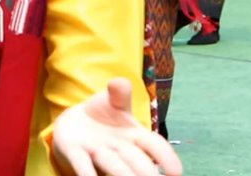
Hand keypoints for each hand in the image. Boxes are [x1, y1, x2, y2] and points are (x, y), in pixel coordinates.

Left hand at [51, 78, 181, 175]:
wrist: (75, 123)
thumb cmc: (104, 115)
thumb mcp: (114, 100)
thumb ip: (120, 93)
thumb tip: (119, 83)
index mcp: (135, 135)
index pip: (154, 145)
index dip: (166, 157)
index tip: (176, 173)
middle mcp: (119, 148)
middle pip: (135, 160)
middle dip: (145, 171)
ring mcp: (97, 152)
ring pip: (112, 164)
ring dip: (121, 174)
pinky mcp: (75, 152)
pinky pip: (82, 163)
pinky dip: (87, 172)